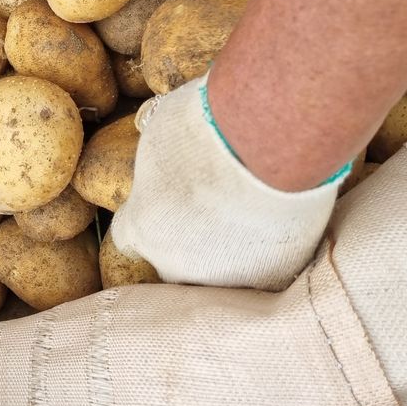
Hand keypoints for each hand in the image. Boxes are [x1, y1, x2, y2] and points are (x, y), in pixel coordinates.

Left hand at [110, 72, 345, 290]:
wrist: (269, 142)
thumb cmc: (205, 128)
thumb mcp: (161, 137)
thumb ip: (159, 164)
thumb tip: (167, 158)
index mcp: (143, 226)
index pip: (128, 237)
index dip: (146, 216)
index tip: (162, 199)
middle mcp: (178, 264)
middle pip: (174, 261)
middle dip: (187, 238)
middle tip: (210, 201)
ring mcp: (227, 277)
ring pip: (220, 271)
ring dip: (229, 248)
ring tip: (249, 207)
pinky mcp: (274, 276)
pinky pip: (264, 266)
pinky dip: (269, 246)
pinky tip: (278, 216)